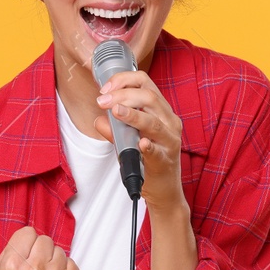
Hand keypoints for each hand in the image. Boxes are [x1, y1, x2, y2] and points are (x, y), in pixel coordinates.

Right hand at [0, 226, 81, 269]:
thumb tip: (29, 234)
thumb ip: (12, 248)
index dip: (28, 243)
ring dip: (54, 262)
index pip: (28, 232)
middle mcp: (33, 269)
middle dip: (41, 252)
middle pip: (45, 239)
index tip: (27, 255)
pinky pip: (72, 263)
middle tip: (37, 269)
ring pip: (60, 250)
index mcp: (12, 265)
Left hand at [93, 69, 186, 213]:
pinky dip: (149, 146)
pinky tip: (141, 143)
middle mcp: (169, 121)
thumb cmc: (148, 159)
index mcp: (161, 110)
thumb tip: (99, 120)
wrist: (164, 188)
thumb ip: (114, 128)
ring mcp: (169, 141)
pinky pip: (157, 151)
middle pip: (149, 98)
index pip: (145, 83)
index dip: (124, 80)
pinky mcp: (166, 160)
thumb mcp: (130, 139)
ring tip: (115, 111)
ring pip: (154, 122)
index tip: (105, 88)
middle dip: (123, 95)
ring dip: (132, 115)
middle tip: (103, 101)